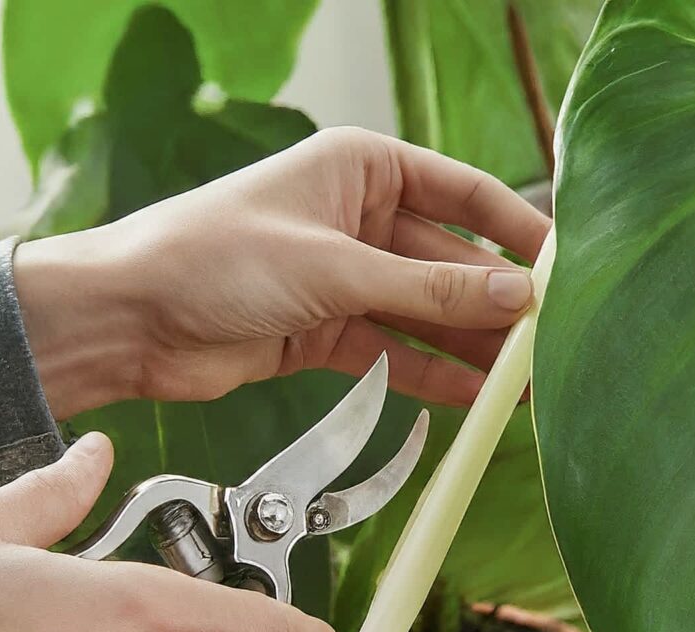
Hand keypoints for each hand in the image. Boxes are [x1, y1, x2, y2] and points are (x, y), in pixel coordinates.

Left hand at [13, 127, 550, 419]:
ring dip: (471, 350)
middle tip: (548, 347)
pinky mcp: (329, 331)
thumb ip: (428, 290)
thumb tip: (515, 297)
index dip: (516, 230)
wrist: (130, 319)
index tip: (564, 268)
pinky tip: (474, 399)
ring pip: (426, 316)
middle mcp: (358, 219)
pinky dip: (431, 376)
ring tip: (523, 385)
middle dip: (497, 306)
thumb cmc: (214, 257)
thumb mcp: (334, 268)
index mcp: (362, 169)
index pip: (463, 194)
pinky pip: (395, 353)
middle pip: (449, 264)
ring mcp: (345, 279)